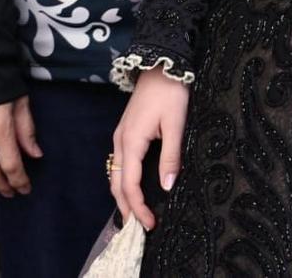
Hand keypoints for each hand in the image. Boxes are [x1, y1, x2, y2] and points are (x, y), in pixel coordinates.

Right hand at [112, 69, 191, 229]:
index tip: (149, 224)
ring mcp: (120, 137)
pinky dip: (123, 181)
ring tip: (136, 214)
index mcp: (131, 142)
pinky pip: (119, 164)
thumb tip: (167, 187)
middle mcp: (119, 142)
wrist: (161, 65)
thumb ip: (170, 156)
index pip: (130, 185)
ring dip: (123, 196)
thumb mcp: (176, 124)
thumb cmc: (171, 93)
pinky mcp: (125, 132)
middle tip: (140, 227)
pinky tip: (132, 188)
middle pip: (117, 184)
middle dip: (127, 207)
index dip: (138, 207)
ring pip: (115, 175)